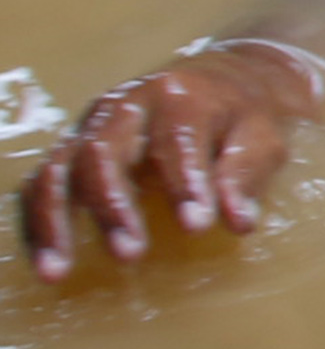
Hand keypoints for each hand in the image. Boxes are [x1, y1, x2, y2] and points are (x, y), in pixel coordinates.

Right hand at [20, 42, 324, 281]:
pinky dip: (37, 223)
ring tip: (58, 271)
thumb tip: (237, 222)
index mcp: (180, 96)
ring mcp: (91, 126)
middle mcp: (125, 106)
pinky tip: (47, 263)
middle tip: (129, 254)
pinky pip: (42, 183)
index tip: (195, 226)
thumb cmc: (245, 114)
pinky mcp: (73, 146)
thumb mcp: (262, 136)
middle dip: (111, 206)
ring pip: (58, 169)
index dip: (184, 182)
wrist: (224, 77)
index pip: (176, 138)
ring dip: (52, 221)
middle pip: (101, 151)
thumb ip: (247, 173)